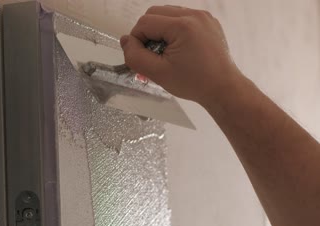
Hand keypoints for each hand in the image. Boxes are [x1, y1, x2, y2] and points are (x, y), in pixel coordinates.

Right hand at [121, 5, 242, 104]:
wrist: (223, 88)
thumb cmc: (194, 83)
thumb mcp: (157, 73)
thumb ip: (135, 56)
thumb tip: (125, 41)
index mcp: (182, 26)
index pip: (144, 23)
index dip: (137, 40)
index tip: (143, 58)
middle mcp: (194, 15)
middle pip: (154, 13)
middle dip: (147, 33)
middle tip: (152, 55)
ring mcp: (203, 17)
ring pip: (167, 13)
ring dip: (160, 30)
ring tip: (165, 52)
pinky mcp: (208, 22)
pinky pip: (182, 18)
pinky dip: (173, 30)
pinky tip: (178, 49)